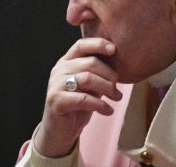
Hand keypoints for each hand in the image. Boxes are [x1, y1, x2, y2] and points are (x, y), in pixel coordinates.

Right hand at [33, 38, 122, 157]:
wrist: (59, 132)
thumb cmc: (77, 106)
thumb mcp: (89, 86)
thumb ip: (98, 73)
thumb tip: (120, 64)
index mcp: (66, 62)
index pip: (81, 45)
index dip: (98, 44)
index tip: (114, 49)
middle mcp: (59, 70)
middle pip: (89, 62)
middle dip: (109, 74)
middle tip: (118, 87)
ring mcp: (55, 84)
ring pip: (87, 78)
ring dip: (107, 88)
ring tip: (117, 98)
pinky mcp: (56, 101)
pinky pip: (83, 98)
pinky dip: (100, 105)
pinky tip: (108, 111)